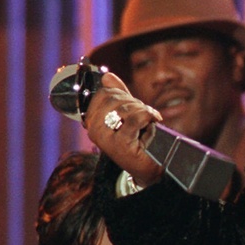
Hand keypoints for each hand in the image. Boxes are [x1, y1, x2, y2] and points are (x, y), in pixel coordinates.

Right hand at [84, 73, 165, 187]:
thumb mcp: (128, 115)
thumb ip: (118, 96)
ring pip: (126, 108)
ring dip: (144, 112)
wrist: (149, 167)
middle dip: (135, 103)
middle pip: (114, 99)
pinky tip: (153, 125)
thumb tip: (107, 76)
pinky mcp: (120, 144)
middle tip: (145, 116)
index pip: (104, 93)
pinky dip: (149, 118)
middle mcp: (93, 130)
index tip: (134, 106)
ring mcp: (105, 138)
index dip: (123, 95)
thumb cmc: (138, 141)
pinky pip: (136, 119)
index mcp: (91, 121)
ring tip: (149, 124)